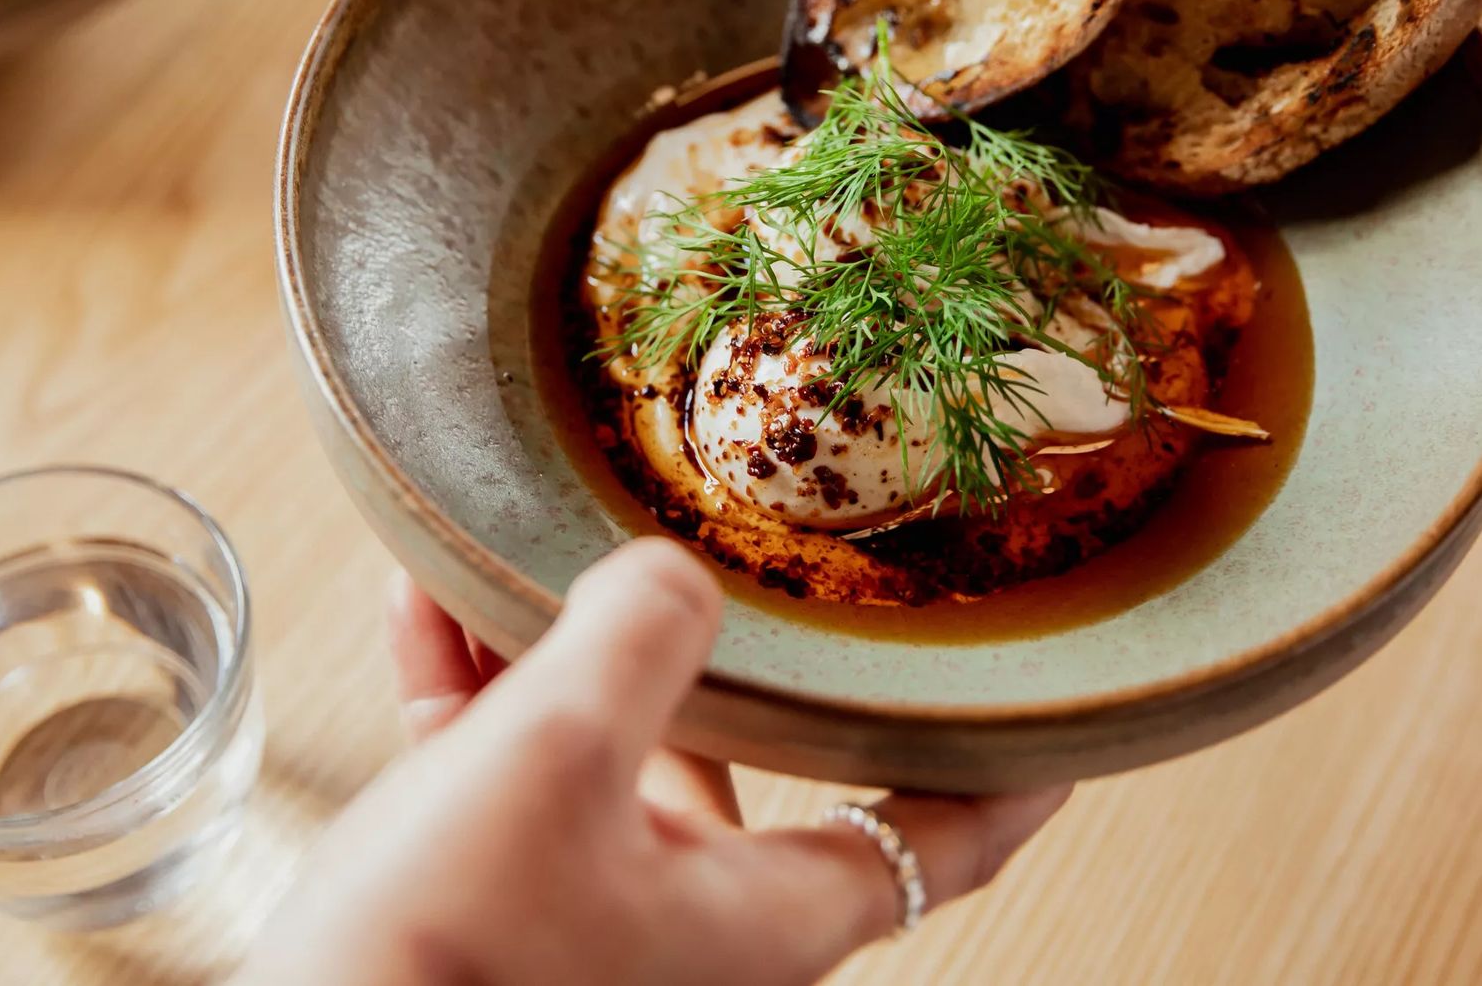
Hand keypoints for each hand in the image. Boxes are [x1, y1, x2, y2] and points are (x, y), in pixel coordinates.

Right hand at [237, 539, 1069, 985]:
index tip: (1062, 714)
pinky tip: (429, 599)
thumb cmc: (436, 961)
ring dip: (563, 641)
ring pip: (603, 738)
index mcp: (752, 912)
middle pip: (746, 753)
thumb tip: (671, 574)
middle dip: (725, 647)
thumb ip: (641, 638)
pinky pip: (498, 757)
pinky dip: (475, 680)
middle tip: (743, 559)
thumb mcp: (557, 759)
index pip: (940, 841)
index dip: (1010, 774)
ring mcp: (580, 901)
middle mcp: (681, 913)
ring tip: (527, 548)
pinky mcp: (484, 891)